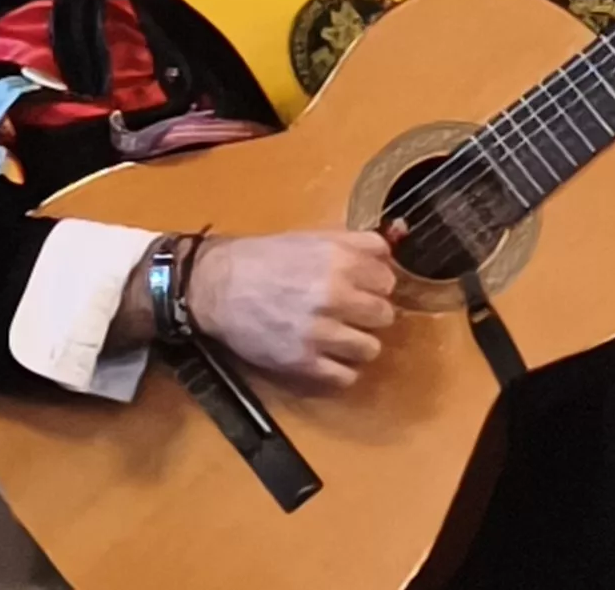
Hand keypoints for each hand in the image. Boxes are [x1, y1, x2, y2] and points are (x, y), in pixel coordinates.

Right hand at [187, 231, 399, 393]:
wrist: (217, 287)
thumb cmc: (267, 258)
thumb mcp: (316, 237)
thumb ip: (360, 241)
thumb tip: (396, 244)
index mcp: (340, 261)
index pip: (388, 281)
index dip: (376, 284)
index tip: (362, 287)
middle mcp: (334, 297)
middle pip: (384, 315)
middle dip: (369, 313)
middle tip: (350, 312)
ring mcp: (319, 333)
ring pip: (370, 348)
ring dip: (358, 343)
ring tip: (340, 335)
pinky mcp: (302, 363)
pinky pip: (345, 377)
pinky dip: (341, 370)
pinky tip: (329, 357)